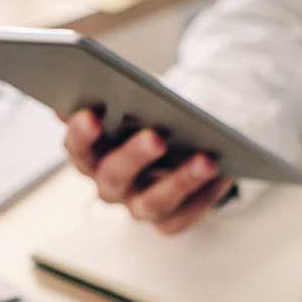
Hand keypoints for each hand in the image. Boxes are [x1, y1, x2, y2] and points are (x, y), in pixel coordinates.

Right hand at [64, 109, 235, 234]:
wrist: (179, 143)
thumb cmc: (148, 115)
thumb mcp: (132, 100)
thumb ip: (114, 93)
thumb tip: (99, 79)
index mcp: (90, 154)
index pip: (77, 148)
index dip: (81, 135)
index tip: (91, 115)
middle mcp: (109, 186)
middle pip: (113, 177)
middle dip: (133, 156)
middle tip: (156, 137)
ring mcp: (138, 207)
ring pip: (153, 202)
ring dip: (180, 181)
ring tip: (207, 159)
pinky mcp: (168, 222)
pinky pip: (185, 216)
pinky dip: (205, 196)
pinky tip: (225, 174)